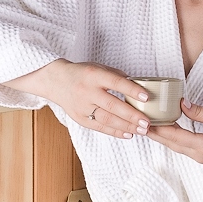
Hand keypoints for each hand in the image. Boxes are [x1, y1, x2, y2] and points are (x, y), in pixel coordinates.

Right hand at [3, 59, 151, 138]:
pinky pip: (99, 127)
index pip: (115, 82)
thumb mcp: (98, 67)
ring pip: (107, 119)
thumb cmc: (81, 73)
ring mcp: (82, 106)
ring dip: (126, 126)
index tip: (147, 97)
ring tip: (142, 130)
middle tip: (147, 122)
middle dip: (132, 115)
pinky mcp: (79, 118)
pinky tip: (128, 134)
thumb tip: (137, 87)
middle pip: (112, 105)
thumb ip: (117, 76)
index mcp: (94, 75)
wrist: (55, 81)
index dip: (132, 90)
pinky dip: (115, 132)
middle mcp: (87, 91)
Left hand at [147, 99, 202, 191]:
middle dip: (152, 131)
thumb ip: (201, 112)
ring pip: (172, 145)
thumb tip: (181, 104)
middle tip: (136, 118)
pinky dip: (168, 136)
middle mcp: (198, 155)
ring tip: (144, 121)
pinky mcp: (199, 154)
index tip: (144, 117)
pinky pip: (179, 145)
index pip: (175, 135)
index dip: (158, 126)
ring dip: (158, 134)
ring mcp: (198, 157)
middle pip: (169, 142)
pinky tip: (161, 127)